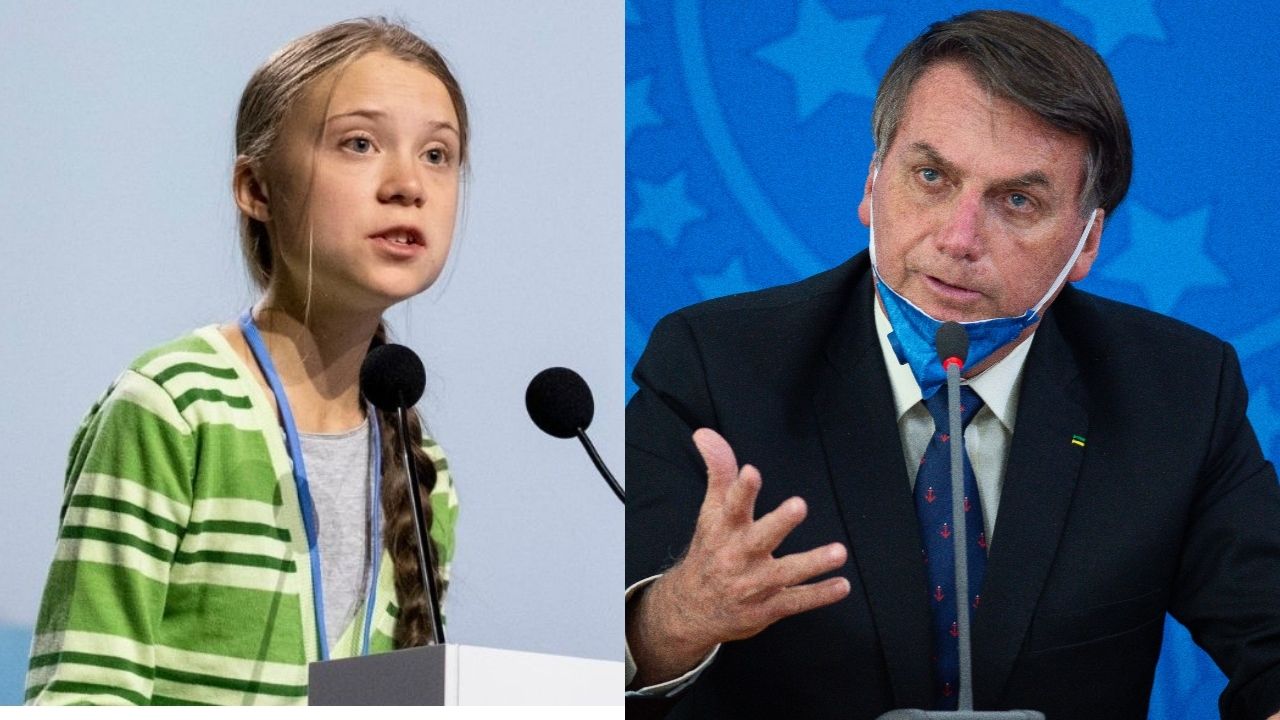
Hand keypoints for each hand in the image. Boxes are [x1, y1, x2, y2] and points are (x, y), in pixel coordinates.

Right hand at [627, 428, 850, 686]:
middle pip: (758, 539)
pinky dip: (819, 596)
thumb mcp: (710, 511)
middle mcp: (737, 556)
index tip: (752, 472)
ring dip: (812, 563)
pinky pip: (795, 601)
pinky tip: (842, 586)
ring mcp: (753, 584)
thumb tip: (706, 433)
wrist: (690, 609)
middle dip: (778, 523)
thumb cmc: (709, 551)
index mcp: (723, 530)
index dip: (741, 490)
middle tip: (799, 505)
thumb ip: (718, 472)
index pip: (731, 506)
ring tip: (839, 552)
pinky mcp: (767, 607)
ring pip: (784, 574)